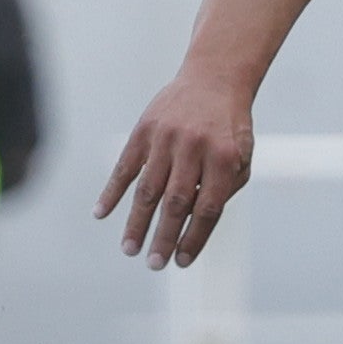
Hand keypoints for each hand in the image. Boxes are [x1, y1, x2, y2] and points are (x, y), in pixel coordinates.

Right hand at [96, 69, 254, 267]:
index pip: (208, 209)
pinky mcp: (144, 131)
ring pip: (148, 189)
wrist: (215, 79)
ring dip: (136, 222)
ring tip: (130, 249)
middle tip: (154, 263)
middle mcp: (194, 149)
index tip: (182, 262)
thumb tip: (193, 226)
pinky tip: (101, 213)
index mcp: (224, 158)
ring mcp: (166, 139)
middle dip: (164, 237)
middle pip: (176, 203)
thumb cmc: (229, 128)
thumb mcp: (241, 157)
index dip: (194, 238)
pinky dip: (111, 191)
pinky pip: (125, 166)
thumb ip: (224, 190)